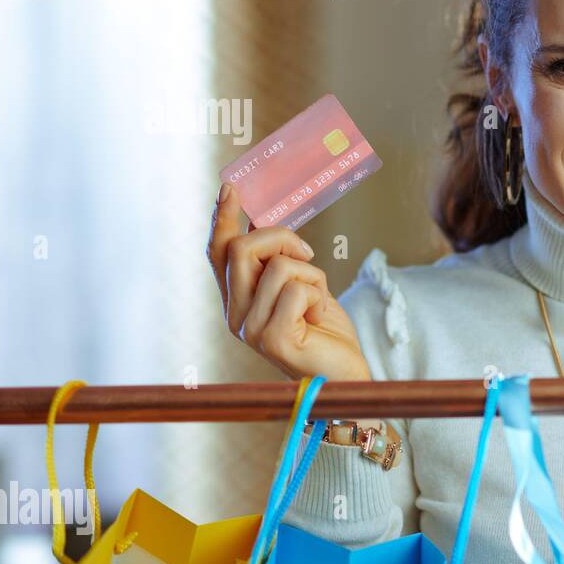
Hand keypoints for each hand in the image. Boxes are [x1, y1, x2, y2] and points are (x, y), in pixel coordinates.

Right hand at [206, 183, 371, 381]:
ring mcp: (249, 329)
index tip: (231, 187)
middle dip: (282, 237)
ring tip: (318, 301)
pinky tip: (319, 317)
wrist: (345, 376)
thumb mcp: (302, 286)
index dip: (222, 218)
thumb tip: (259, 220)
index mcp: (237, 299)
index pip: (218, 252)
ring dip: (312, 274)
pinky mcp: (271, 339)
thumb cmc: (325, 332)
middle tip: (308, 254)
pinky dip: (319, 295)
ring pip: (277, 266)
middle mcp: (235, 314)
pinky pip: (297, 289)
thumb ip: (278, 260)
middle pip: (243, 249)